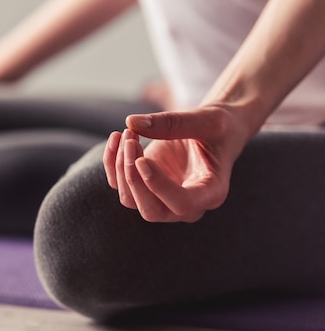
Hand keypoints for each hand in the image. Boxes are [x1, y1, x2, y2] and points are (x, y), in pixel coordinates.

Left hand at [103, 105, 248, 222]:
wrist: (212, 131)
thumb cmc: (218, 127)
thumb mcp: (206, 120)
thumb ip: (173, 122)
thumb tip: (132, 122)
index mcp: (211, 192)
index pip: (183, 203)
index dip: (158, 187)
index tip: (142, 160)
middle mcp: (187, 205)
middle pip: (151, 211)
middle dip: (133, 178)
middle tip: (131, 140)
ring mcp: (162, 199)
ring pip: (130, 199)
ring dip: (121, 167)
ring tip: (127, 134)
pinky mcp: (145, 187)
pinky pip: (120, 185)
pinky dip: (112, 163)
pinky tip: (116, 138)